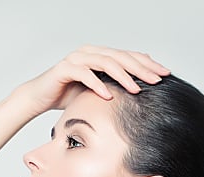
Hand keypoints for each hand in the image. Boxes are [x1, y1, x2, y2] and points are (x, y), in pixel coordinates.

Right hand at [13, 45, 169, 115]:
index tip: (165, 75)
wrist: (38, 97)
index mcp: (99, 55)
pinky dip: (97, 85)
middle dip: (141, 69)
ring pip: (106, 63)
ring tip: (136, 90)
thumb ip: (114, 86)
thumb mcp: (96, 91)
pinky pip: (85, 74)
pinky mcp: (65, 68)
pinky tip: (109, 95)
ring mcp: (77, 58)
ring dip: (123, 77)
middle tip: (157, 80)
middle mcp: (89, 52)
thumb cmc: (66, 96)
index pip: (128, 56)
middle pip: (121, 57)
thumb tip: (138, 89)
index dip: (147, 64)